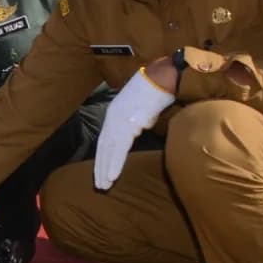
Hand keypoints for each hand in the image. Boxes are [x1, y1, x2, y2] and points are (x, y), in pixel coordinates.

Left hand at [93, 67, 174, 189]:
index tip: (100, 173)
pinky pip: (120, 148)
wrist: (163, 76)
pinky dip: (115, 162)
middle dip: (100, 168)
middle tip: (99, 186)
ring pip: (109, 150)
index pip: (104, 141)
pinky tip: (113, 175)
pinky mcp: (130, 124)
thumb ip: (134, 122)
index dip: (101, 158)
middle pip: (103, 147)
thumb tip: (134, 133)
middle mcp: (113, 117)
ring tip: (105, 186)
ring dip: (106, 169)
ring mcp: (120, 120)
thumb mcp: (139, 108)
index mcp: (114, 114)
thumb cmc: (155, 91)